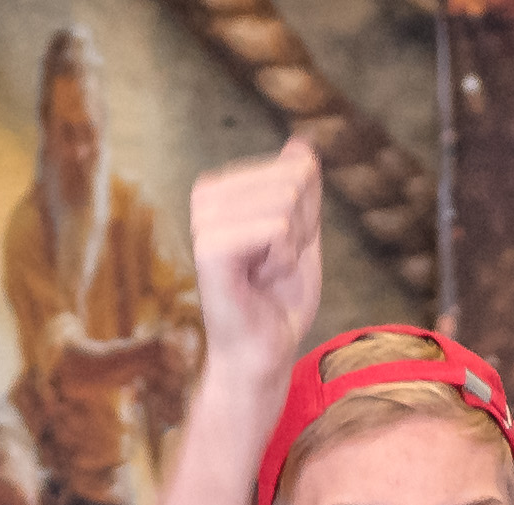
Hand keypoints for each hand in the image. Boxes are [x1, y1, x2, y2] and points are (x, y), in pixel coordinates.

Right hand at [189, 144, 327, 382]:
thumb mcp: (302, 235)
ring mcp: (204, 218)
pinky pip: (275, 229)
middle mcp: (207, 194)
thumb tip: (301, 144)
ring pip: (286, 205)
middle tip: (275, 266)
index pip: (299, 170)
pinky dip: (282, 260)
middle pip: (293, 183)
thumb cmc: (278, 301)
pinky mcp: (209, 245)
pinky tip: (260, 280)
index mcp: (225, 187)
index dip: (309, 216)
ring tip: (265, 274)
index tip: (283, 250)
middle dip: (301, 230)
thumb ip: (301, 190)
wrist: (262, 352)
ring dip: (290, 249)